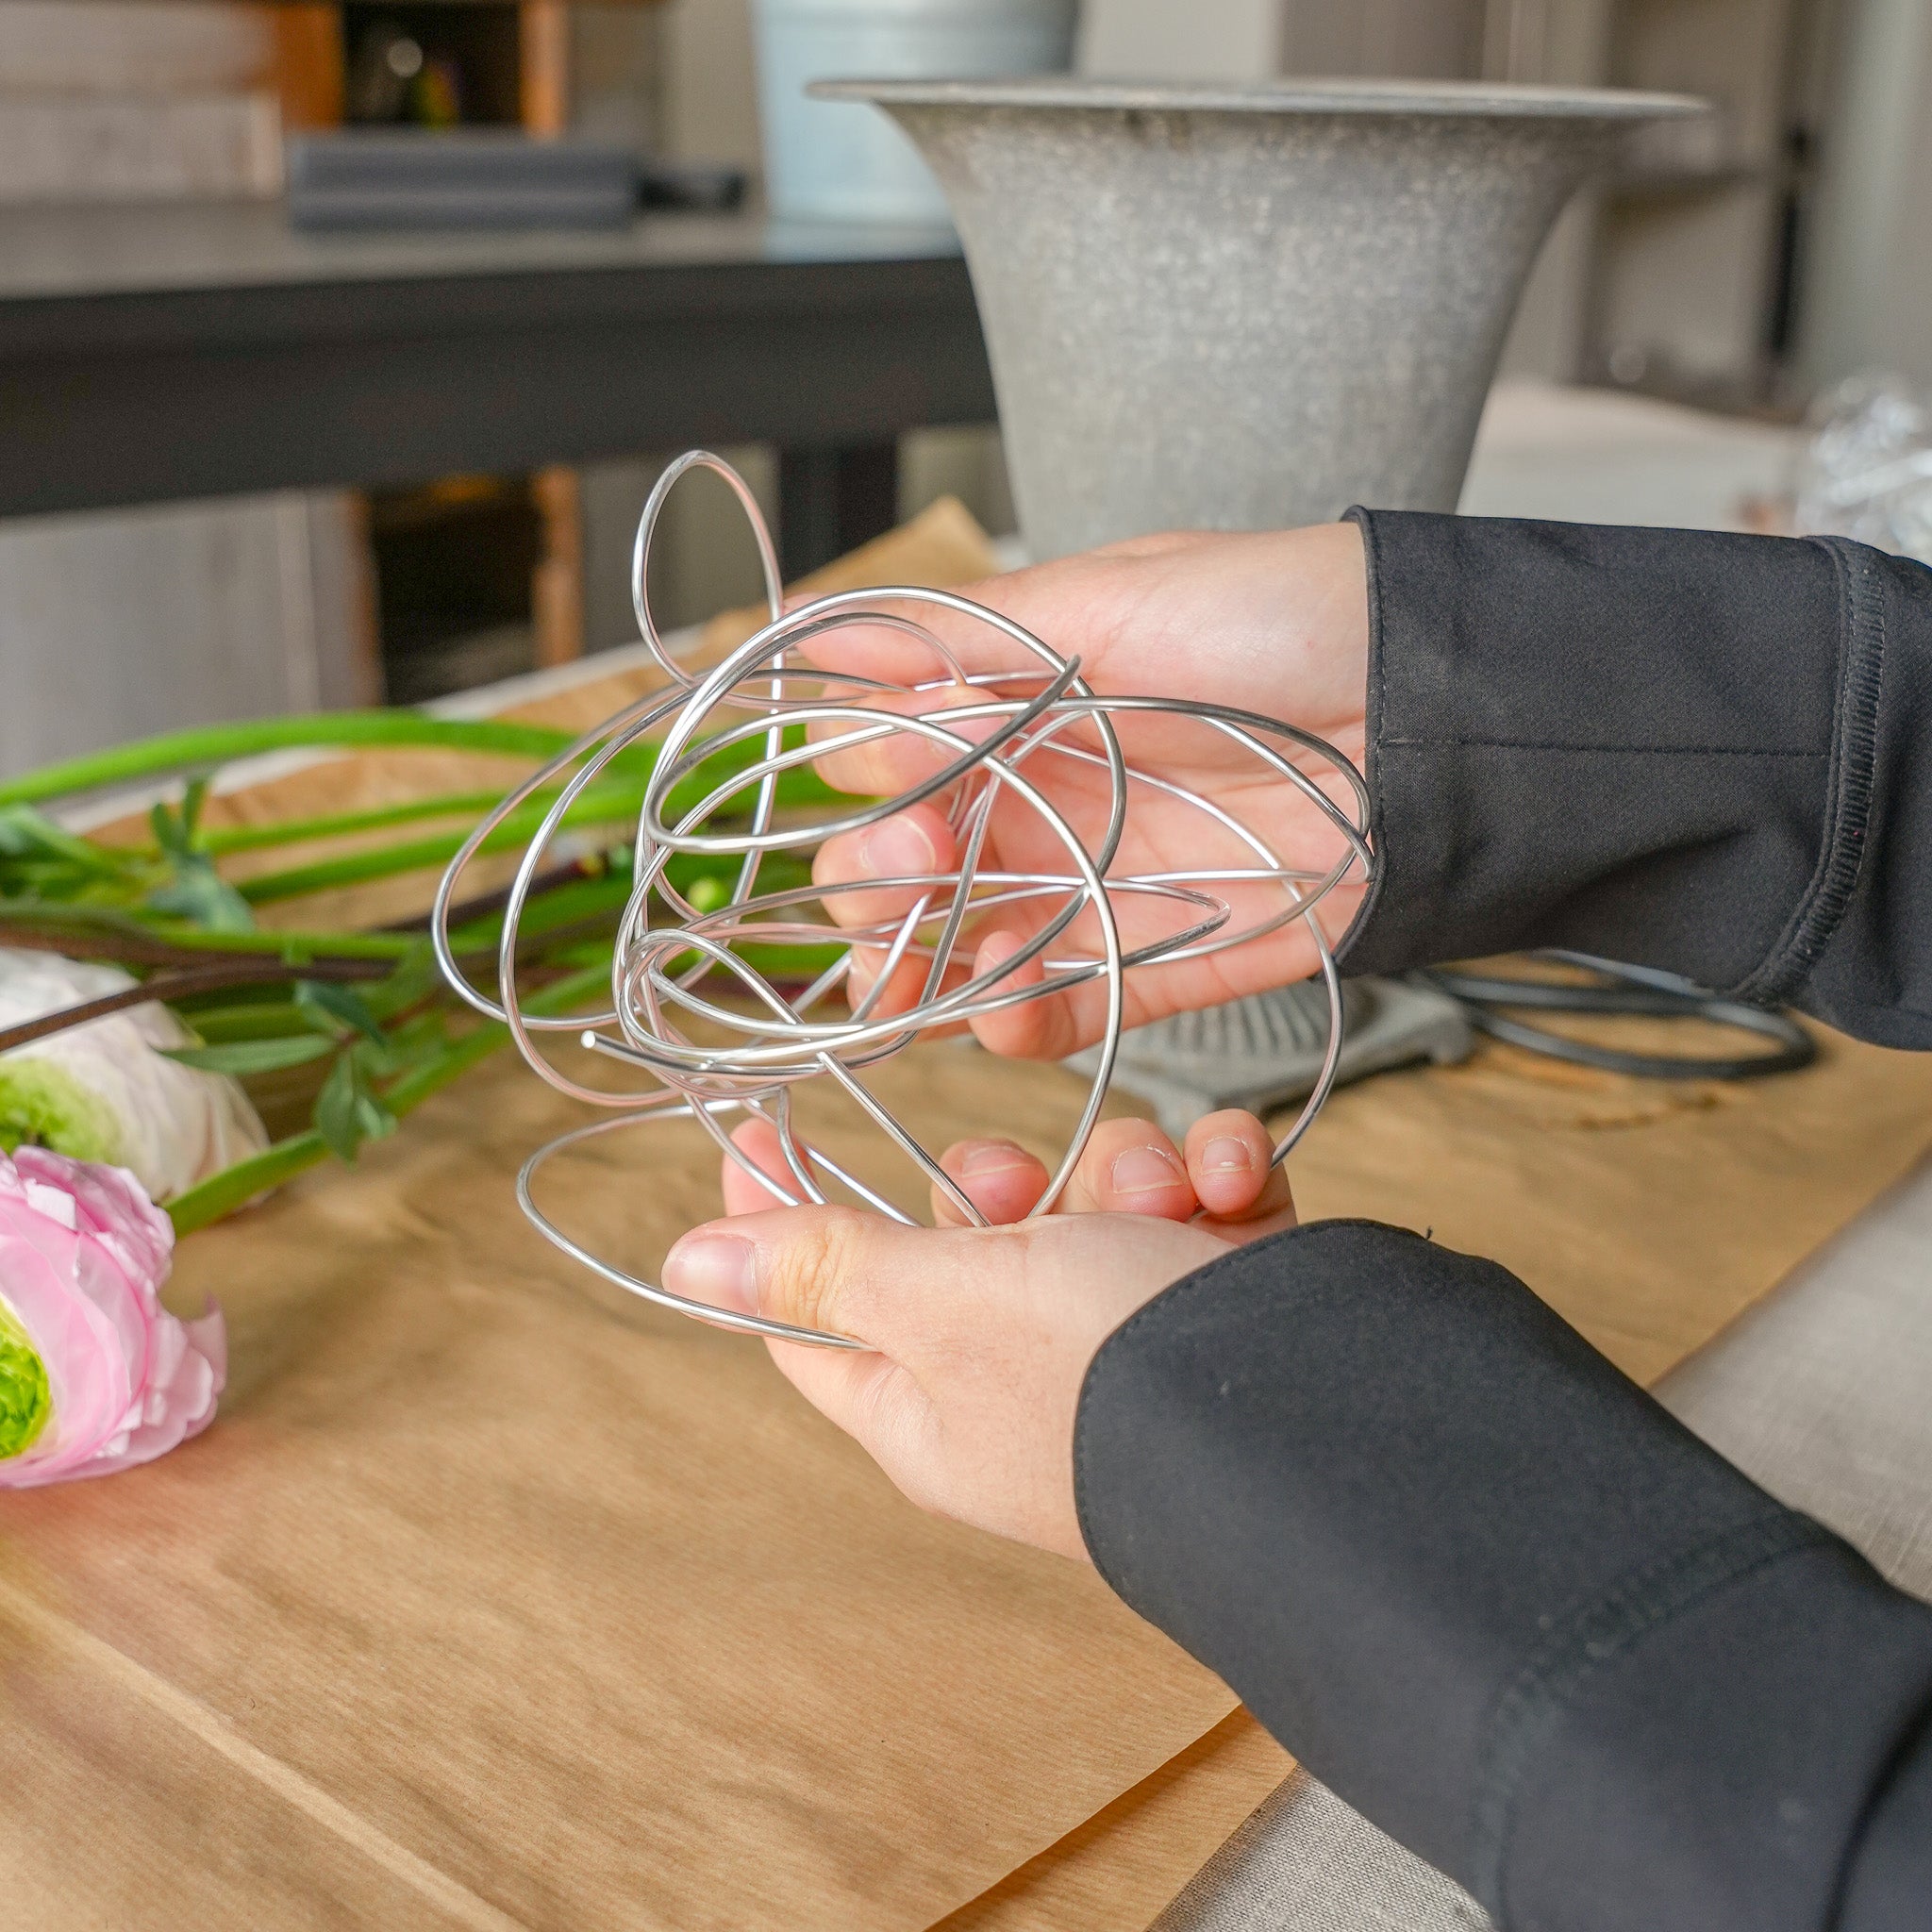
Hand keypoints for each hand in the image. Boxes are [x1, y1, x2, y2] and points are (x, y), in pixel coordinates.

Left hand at [662, 1109, 1295, 1560]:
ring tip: (1168, 1199)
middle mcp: (1025, 1380)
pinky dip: (1214, 1176)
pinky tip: (1233, 1185)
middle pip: (967, 1236)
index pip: (816, 1311)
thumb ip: (826, 1266)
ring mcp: (1134, 1339)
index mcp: (931, 1407)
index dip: (783, 1219)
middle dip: (1001, 1182)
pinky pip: (1194, 1200)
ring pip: (1093, 1196)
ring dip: (1128, 1171)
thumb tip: (684, 1264)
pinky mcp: (1225, 1298)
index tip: (760, 1128)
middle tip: (1017, 1187)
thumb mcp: (942, 1303)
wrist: (1319, 1413)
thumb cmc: (1102, 1368)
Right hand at [799, 522, 1370, 1056]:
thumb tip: (831, 642)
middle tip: (916, 863)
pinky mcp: (1157, 961)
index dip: (872, 781)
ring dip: (918, 970)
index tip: (904, 771)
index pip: (886, 765)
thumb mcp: (1117, 593)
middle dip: (875, 882)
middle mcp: (1038, 804)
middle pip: (902, 871)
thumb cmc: (1282, 617)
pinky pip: (1059, 1011)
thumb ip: (972, 634)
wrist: (1431, 708)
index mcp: (1013, 708)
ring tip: (917, 969)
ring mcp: (1091, 888)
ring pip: (960, 953)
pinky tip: (998, 1008)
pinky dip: (1013, 1022)